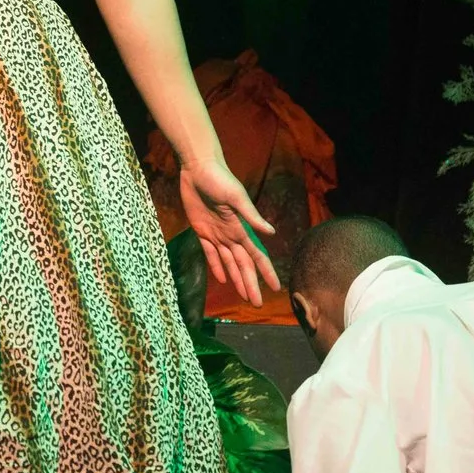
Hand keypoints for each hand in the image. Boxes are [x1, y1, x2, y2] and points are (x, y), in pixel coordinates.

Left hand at [179, 155, 279, 306]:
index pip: (257, 256)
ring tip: (243, 296)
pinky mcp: (201, 230)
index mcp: (241, 229)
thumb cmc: (219, 179)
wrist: (198, 167)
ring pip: (229, 263)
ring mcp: (217, 234)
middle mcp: (231, 235)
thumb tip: (272, 232)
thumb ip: (252, 216)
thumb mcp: (236, 197)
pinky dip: (216, 267)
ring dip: (236, 280)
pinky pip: (210, 254)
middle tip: (256, 305)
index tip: (276, 289)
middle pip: (243, 265)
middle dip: (250, 285)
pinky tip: (222, 279)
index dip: (266, 273)